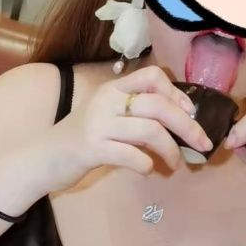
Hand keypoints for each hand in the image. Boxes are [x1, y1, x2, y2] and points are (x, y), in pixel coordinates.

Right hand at [43, 65, 212, 190]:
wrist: (43, 158)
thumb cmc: (80, 139)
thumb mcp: (107, 116)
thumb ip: (134, 113)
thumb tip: (177, 121)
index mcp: (113, 89)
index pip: (152, 75)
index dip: (177, 93)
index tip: (189, 112)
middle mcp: (107, 101)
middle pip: (159, 105)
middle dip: (188, 125)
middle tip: (203, 143)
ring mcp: (98, 124)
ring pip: (150, 131)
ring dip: (171, 150)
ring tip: (175, 164)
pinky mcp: (92, 149)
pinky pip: (132, 155)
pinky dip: (146, 165)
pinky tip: (147, 170)